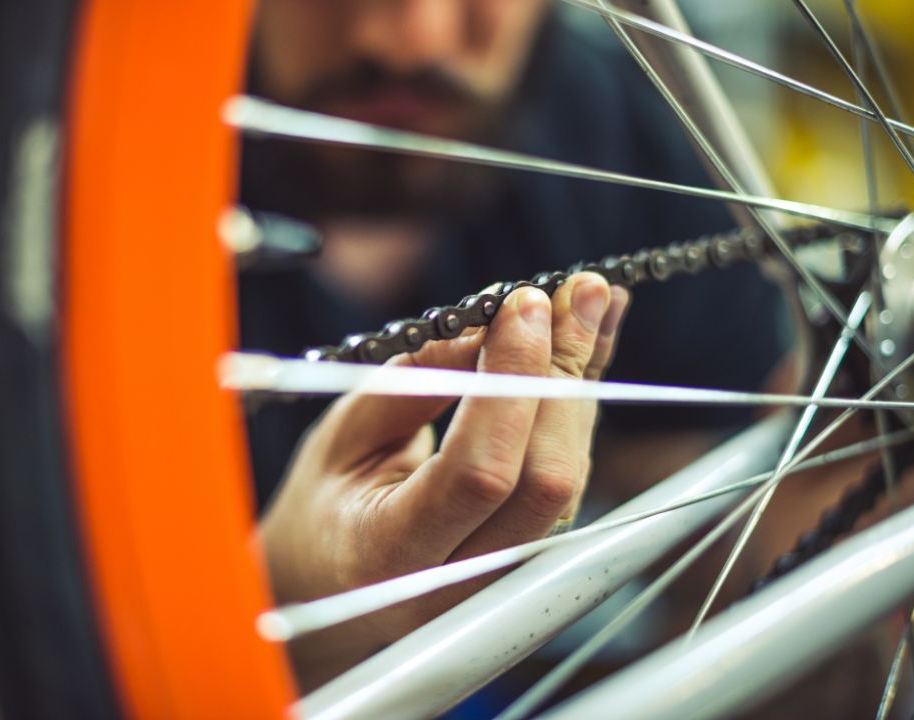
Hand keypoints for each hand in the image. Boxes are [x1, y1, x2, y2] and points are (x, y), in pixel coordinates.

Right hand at [259, 273, 628, 686]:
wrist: (329, 591)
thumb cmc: (325, 511)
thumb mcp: (341, 438)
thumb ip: (413, 385)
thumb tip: (489, 327)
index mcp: (391, 555)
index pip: (479, 472)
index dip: (512, 381)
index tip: (522, 306)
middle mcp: (460, 580)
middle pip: (544, 476)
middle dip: (566, 371)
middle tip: (576, 290)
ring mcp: (507, 577)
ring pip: (568, 474)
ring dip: (584, 380)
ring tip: (587, 303)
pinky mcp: (534, 553)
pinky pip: (569, 472)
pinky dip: (578, 403)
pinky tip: (584, 349)